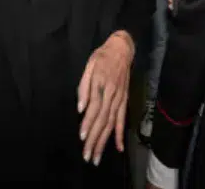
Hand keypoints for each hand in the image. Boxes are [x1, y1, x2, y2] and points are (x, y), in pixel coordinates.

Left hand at [78, 31, 133, 164]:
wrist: (123, 49)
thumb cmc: (102, 57)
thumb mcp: (89, 65)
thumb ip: (84, 86)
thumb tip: (80, 107)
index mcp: (100, 85)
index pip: (94, 108)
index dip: (88, 123)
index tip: (83, 137)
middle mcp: (111, 94)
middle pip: (102, 120)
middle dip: (95, 139)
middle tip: (88, 156)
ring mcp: (119, 99)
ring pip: (111, 123)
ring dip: (104, 141)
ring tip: (97, 157)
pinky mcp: (124, 100)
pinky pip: (122, 119)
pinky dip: (119, 134)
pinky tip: (117, 148)